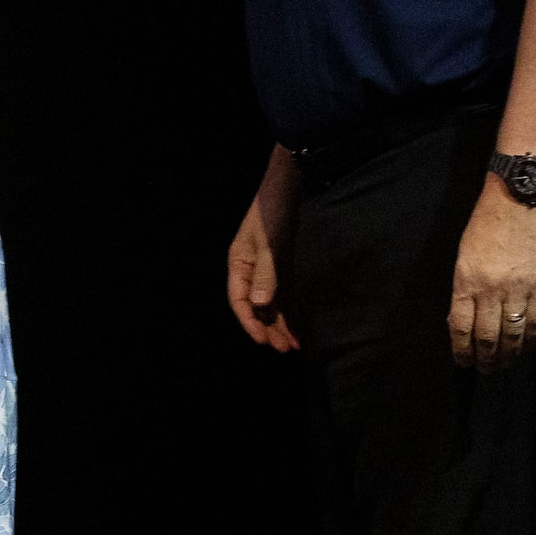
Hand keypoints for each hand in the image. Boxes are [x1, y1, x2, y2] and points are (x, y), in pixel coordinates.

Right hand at [226, 147, 300, 352]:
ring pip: (272, 302)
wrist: (288, 185)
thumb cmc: (273, 210)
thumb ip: (267, 274)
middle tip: (283, 349)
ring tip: (292, 344)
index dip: (250, 323)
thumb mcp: (270, 242)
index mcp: (238, 264)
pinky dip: (290, 308)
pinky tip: (297, 323)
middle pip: (257, 306)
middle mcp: (250, 269)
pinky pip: (284, 292)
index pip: (240, 301)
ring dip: (281, 322)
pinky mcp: (282, 264)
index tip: (263, 341)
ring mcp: (267, 268)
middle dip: (269, 328)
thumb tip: (261, 306)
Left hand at [449, 180, 535, 371]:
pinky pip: (535, 322)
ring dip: (507, 356)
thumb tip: (460, 320)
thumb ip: (462, 290)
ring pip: (512, 334)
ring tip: (504, 367)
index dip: (461, 350)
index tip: (463, 363)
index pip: (460, 326)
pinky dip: (530, 341)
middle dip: (484, 359)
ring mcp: (517, 289)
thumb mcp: (462, 258)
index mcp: (465, 282)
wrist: (517, 203)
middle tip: (485, 372)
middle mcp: (490, 290)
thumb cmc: (484, 227)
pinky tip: (526, 350)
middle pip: (487, 336)